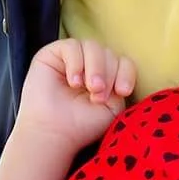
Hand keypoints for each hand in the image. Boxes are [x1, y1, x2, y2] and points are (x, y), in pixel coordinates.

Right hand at [13, 38, 136, 153]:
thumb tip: (124, 67)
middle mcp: (89, 65)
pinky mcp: (52, 54)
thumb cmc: (82, 125)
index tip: (122, 92)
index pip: (123, 62)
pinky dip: (76, 63)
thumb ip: (122, 84)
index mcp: (106, 76)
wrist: (54, 134)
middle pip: (109, 53)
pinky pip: (72, 46)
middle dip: (109, 74)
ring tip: (89, 88)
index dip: (126, 73)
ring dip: (95, 68)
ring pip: (93, 47)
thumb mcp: (113, 105)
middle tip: (98, 95)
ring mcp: (71, 58)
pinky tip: (73, 82)